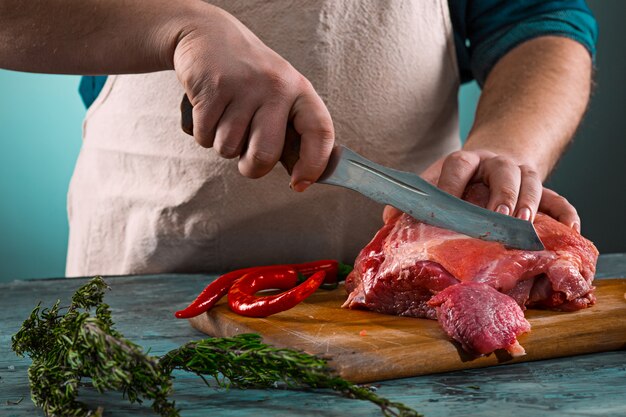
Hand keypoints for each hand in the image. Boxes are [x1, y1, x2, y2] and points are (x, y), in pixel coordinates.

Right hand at [173, 5, 333, 189]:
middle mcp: (275, 86)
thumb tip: (302, 178)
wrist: (207, 34)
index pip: (320, 132)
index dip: (313, 164)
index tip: (300, 184)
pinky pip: (204, 136)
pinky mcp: (211, 88)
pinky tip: (208, 108)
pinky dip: (202, 132)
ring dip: (222, 144)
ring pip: (229, 148)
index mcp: (299, 89)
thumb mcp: (278, 94)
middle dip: (251, 168)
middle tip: (246, 158)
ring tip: (225, 116)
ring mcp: (243, 86)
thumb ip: (290, 132)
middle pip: (265, 155)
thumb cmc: (248, 77)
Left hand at [382, 150, 580, 231]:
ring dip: (532, 203)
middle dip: (502, 192)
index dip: (451, 184)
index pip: (457, 165)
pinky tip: (571, 228)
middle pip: (503, 171)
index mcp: (464, 160)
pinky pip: (559, 198)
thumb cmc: (458, 179)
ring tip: (527, 224)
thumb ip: (413, 199)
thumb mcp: (434, 180)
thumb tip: (388, 220)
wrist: (493, 158)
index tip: (445, 206)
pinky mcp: (541, 189)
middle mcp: (495, 163)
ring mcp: (522, 174)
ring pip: (533, 182)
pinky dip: (566, 212)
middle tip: (499, 215)